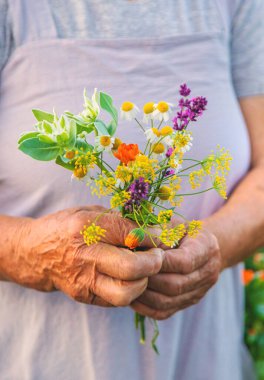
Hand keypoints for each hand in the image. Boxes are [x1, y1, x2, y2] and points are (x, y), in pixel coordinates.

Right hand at [7, 206, 163, 306]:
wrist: (36, 253)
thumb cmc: (66, 227)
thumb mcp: (89, 211)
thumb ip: (118, 218)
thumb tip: (151, 225)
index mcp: (84, 227)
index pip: (128, 233)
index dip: (151, 235)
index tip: (162, 235)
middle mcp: (83, 255)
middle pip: (130, 267)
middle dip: (153, 263)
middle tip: (158, 256)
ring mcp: (83, 280)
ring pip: (125, 293)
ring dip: (144, 282)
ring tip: (146, 270)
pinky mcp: (84, 296)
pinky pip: (117, 300)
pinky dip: (131, 290)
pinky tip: (133, 278)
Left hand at [130, 228, 220, 319]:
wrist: (198, 245)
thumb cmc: (180, 229)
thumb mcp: (172, 222)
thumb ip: (158, 230)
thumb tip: (134, 241)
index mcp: (207, 247)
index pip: (184, 262)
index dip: (161, 262)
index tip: (141, 256)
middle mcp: (208, 272)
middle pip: (175, 285)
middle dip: (149, 278)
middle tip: (128, 272)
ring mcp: (198, 292)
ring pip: (167, 302)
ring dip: (144, 294)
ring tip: (126, 283)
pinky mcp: (186, 304)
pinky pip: (163, 312)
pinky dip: (144, 307)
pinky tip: (131, 295)